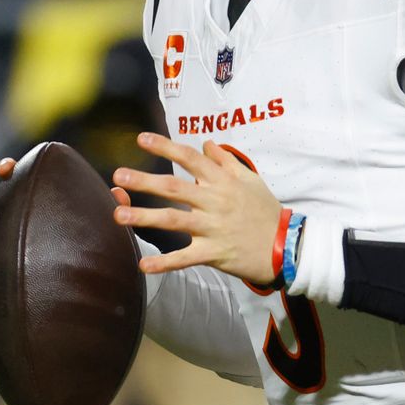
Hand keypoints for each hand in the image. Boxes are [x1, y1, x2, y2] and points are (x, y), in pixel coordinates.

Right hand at [0, 155, 131, 271]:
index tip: (6, 168)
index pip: (21, 180)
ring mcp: (10, 242)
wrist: (95, 277)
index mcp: (42, 201)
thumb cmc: (99, 241)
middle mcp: (21, 219)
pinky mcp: (5, 265)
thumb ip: (113, 209)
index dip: (10, 170)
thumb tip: (119, 194)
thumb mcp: (107, 226)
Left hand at [112, 132, 281, 285]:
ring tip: (118, 215)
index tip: (141, 139)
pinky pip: (185, 258)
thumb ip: (226, 161)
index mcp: (222, 181)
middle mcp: (215, 201)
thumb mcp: (250, 179)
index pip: (190, 158)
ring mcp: (213, 228)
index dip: (165, 147)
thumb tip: (206, 143)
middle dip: (145, 181)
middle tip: (119, 175)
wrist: (285, 245)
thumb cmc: (266, 210)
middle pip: (174, 187)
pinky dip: (164, 262)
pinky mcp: (213, 252)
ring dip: (144, 217)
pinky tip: (142, 264)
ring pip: (173, 220)